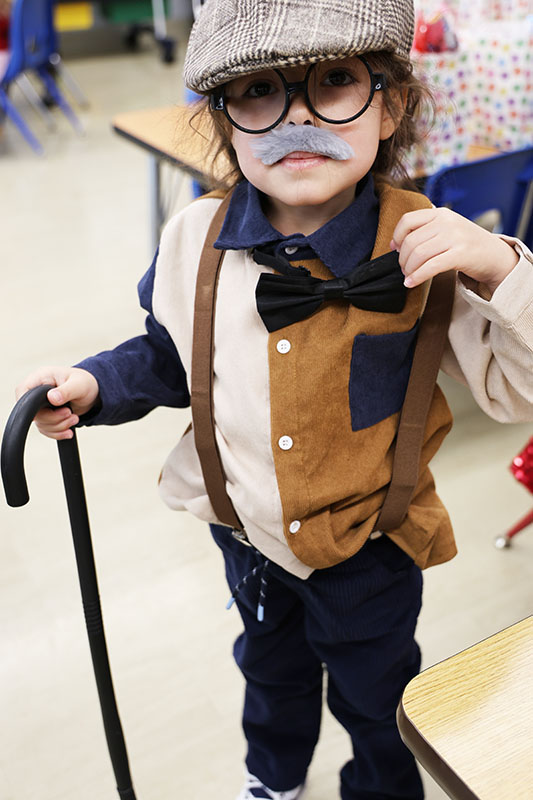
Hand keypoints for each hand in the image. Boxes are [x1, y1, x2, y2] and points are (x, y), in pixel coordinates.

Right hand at [16, 367, 99, 439]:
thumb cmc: (85, 382)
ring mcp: (40, 405)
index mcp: (40, 378)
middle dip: (54, 419)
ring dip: (59, 426)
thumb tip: (52, 397)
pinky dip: (58, 433)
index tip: (52, 410)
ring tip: (74, 418)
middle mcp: (37, 392)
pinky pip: (46, 430)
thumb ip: (66, 391)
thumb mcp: (79, 384)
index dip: (31, 404)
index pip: (22, 391)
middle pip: (32, 412)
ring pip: (41, 424)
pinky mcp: (46, 416)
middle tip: (70, 414)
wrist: (92, 393)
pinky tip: (69, 431)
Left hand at [391, 207, 518, 295]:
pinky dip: (416, 277)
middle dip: (402, 259)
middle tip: (404, 269)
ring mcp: (455, 237)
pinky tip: (411, 283)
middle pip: (411, 241)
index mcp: (440, 213)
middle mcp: (447, 222)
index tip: (395, 249)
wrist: (495, 255)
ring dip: (408, 270)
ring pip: (418, 255)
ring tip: (408, 276)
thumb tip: (396, 244)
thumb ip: (425, 230)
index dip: (396, 236)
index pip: (407, 220)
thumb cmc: (466, 244)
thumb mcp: (447, 229)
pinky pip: (430, 267)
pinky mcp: (461, 254)